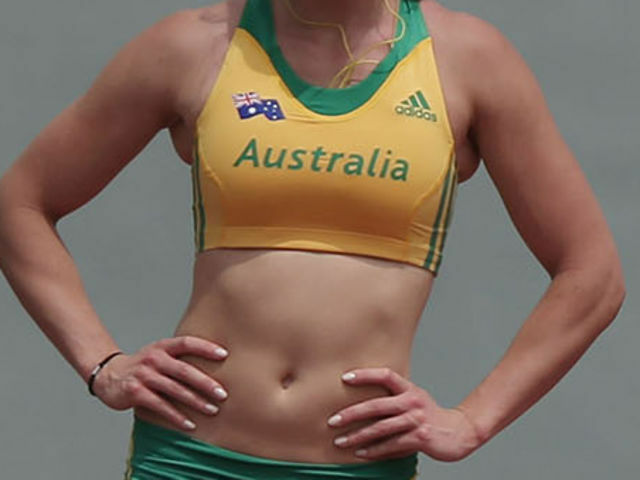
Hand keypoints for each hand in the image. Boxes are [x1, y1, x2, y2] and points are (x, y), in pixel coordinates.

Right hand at [91, 336, 228, 430]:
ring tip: (212, 410)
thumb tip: (215, 366)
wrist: (109, 375)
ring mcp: (144, 375)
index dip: (206, 347)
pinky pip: (160, 406)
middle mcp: (154, 358)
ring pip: (175, 390)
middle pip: (184, 370)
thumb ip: (180, 358)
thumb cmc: (144, 366)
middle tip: (223, 394)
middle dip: (206, 383)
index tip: (225, 354)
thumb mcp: (159, 354)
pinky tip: (189, 424)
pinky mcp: (136, 392)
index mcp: (162, 347)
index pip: (187, 343)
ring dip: (195, 402)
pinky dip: (176, 416)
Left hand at [327, 367, 482, 461]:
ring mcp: (416, 420)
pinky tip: (361, 453)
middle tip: (332, 420)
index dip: (365, 374)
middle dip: (351, 413)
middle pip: (376, 405)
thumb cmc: (428, 415)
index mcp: (408, 389)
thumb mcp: (413, 398)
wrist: (459, 432)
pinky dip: (374, 450)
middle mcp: (412, 402)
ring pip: (381, 428)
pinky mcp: (420, 438)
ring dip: (358, 436)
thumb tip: (361, 400)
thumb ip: (392, 397)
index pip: (385, 375)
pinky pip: (392, 445)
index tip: (344, 378)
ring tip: (340, 441)